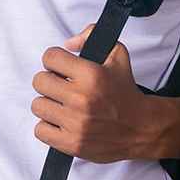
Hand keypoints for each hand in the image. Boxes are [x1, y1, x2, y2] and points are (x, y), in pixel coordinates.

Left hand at [31, 25, 158, 162]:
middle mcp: (82, 98)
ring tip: (62, 105)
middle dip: (49, 81)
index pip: (50, 57)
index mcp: (92, 74)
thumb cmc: (125, 92)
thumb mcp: (117, 54)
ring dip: (48, 104)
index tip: (62, 67)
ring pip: (37, 106)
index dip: (54, 60)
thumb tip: (69, 43)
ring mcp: (76, 123)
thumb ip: (92, 35)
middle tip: (61, 86)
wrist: (141, 128)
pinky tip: (62, 122)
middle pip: (39, 81)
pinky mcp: (72, 144)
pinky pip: (40, 131)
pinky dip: (48, 127)